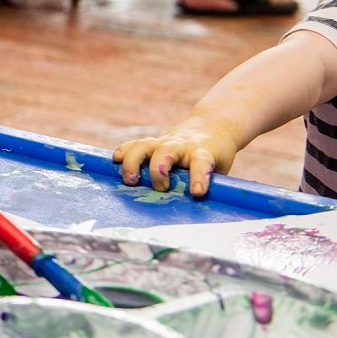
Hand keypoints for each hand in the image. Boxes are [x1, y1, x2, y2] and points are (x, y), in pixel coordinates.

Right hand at [113, 116, 239, 196]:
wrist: (213, 124)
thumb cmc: (217, 154)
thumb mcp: (220, 168)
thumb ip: (210, 186)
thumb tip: (196, 213)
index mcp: (203, 152)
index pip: (202, 162)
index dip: (199, 176)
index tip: (197, 192)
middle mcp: (182, 145)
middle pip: (167, 151)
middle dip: (159, 169)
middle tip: (159, 188)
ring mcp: (165, 141)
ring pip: (145, 145)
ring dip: (134, 161)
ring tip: (129, 180)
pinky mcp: (154, 141)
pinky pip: (134, 144)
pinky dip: (124, 151)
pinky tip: (115, 160)